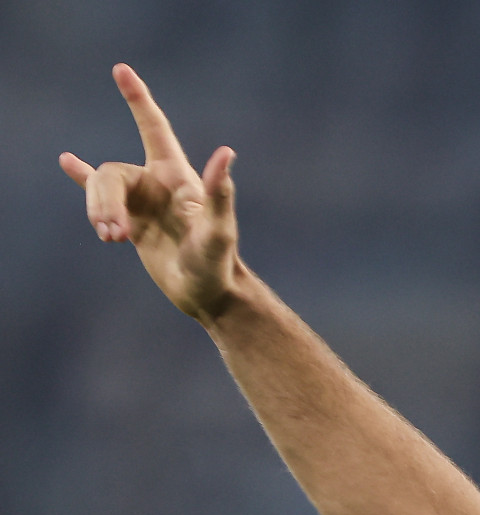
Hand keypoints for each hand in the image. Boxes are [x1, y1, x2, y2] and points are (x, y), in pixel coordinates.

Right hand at [59, 64, 239, 322]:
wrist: (207, 294)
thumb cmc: (217, 264)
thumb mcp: (218, 232)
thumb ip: (219, 193)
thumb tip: (226, 153)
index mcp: (177, 177)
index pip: (153, 127)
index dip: (138, 99)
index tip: (120, 69)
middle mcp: (158, 184)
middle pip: (112, 174)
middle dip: (104, 202)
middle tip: (114, 236)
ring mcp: (143, 202)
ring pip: (101, 190)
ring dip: (97, 212)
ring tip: (110, 239)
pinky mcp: (132, 221)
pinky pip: (100, 195)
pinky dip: (83, 180)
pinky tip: (67, 161)